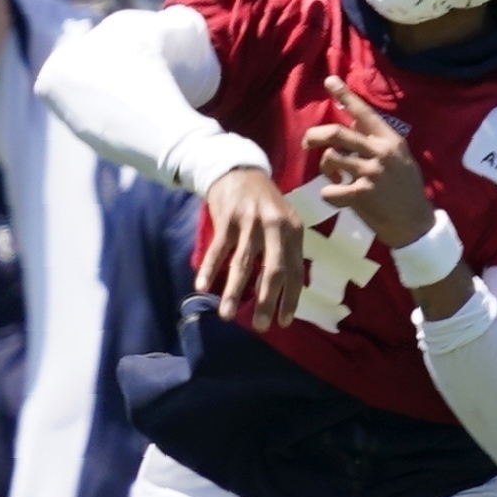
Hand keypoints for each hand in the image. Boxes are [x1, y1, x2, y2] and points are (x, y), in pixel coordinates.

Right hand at [196, 165, 312, 328]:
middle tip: (260, 326)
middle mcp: (275, 227)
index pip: (296, 271)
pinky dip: (210, 270)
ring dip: (233, 292)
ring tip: (226, 316)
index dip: (290, 299)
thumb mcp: (284, 222)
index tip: (283, 322)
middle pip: (273, 270)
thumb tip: (285, 293)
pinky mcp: (227, 219)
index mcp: (293, 231)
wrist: (239, 170)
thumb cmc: (264, 204)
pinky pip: (218, 250)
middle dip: (267, 301)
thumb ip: (286, 251)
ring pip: (242, 264)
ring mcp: (250, 222)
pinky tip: (201, 287)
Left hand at [309, 77, 435, 250]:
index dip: (345, 95)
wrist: (415, 223)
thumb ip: (378, 141)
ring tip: (332, 176)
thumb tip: (355, 120)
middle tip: (307, 142)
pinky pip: (329, 190)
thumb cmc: (406, 189)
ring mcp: (370, 174)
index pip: (364, 112)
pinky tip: (336, 196)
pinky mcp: (361, 195)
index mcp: (389, 140)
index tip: (329, 81)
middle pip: (337, 133)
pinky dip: (327, 193)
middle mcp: (380, 152)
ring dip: (325, 167)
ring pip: (330, 159)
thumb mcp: (400, 158)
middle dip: (315, 135)